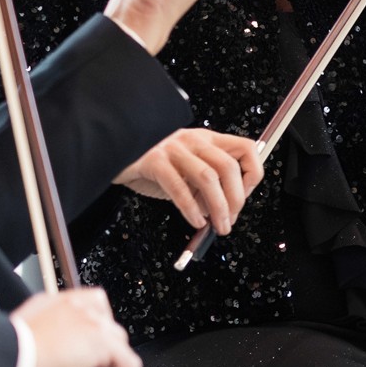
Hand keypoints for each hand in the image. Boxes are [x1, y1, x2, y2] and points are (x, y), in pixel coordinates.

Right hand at [13, 287, 141, 366]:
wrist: (1, 361)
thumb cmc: (10, 364)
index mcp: (57, 309)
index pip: (91, 322)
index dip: (100, 353)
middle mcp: (76, 308)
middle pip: (111, 339)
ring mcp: (91, 321)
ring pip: (121, 353)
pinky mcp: (102, 339)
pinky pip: (128, 366)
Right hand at [117, 127, 264, 233]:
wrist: (113, 154)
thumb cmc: (151, 165)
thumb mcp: (186, 169)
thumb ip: (207, 185)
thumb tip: (225, 211)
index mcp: (207, 139)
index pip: (246, 148)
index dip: (252, 175)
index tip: (244, 197)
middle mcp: (193, 140)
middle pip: (228, 167)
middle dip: (236, 199)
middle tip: (230, 221)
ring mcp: (173, 148)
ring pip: (208, 178)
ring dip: (218, 208)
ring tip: (217, 227)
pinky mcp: (153, 161)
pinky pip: (179, 187)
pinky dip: (191, 209)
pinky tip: (195, 222)